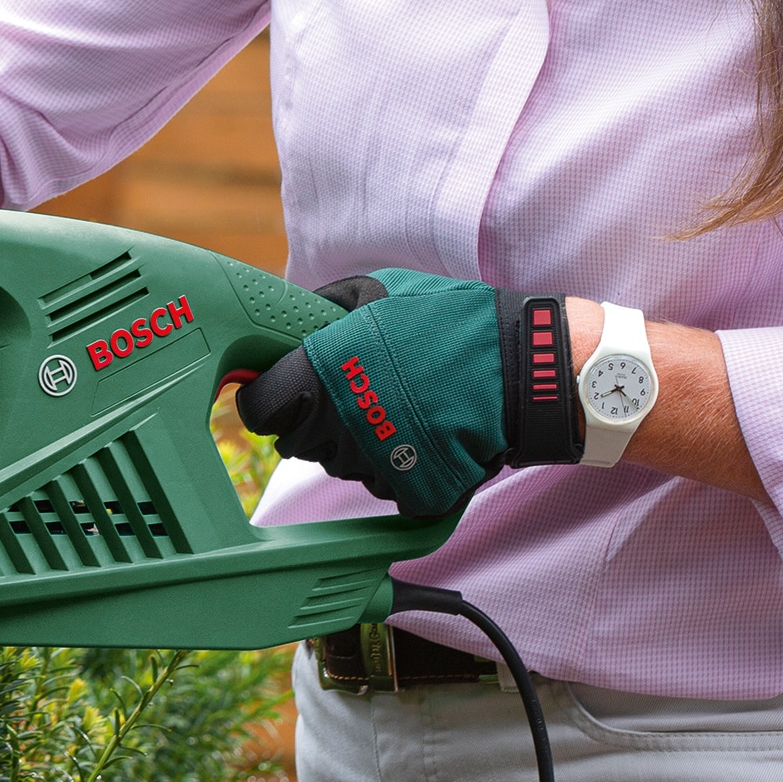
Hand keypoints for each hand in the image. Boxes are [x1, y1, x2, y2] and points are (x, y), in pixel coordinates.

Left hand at [234, 269, 580, 518]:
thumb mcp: (377, 291)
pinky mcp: (409, 490)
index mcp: (322, 370)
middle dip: (314, 422)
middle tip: (357, 394)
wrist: (521, 368)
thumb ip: (324, 309)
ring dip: (358, 443)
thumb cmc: (448, 322)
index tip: (283, 395)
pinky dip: (399, 468)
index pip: (260, 411)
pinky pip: (385, 486)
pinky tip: (423, 436)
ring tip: (400, 408)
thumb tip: (289, 324)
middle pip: (297, 443)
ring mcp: (374, 462)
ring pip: (341, 465)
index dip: (269, 402)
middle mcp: (340, 421)